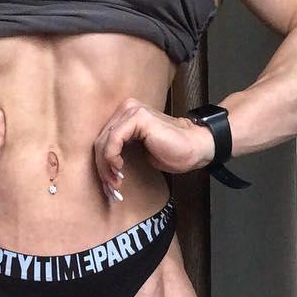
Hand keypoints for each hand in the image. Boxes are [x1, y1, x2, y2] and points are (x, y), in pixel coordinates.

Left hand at [94, 98, 214, 198]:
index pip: (103, 140)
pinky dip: (112, 156)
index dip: (101, 164)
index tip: (108, 185)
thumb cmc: (172, 151)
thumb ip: (119, 151)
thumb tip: (101, 168)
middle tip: (111, 188)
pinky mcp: (138, 117)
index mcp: (125, 115)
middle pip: (100, 142)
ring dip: (106, 166)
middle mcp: (127, 109)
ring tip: (115, 182)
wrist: (195, 148)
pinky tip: (120, 168)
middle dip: (102, 168)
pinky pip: (114, 139)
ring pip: (104, 142)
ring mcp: (132, 110)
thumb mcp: (138, 152)